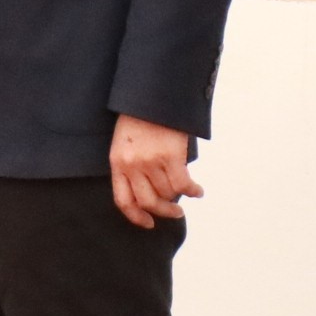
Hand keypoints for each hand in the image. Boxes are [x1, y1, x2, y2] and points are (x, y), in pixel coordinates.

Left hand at [109, 115, 201, 229]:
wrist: (152, 92)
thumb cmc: (139, 115)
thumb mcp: (125, 141)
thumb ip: (131, 165)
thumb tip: (150, 190)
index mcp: (118, 162)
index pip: (124, 200)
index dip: (137, 217)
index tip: (149, 223)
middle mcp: (133, 165)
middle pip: (149, 202)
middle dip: (164, 212)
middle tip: (175, 213)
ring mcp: (151, 161)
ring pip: (168, 193)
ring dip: (179, 196)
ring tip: (187, 192)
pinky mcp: (171, 155)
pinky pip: (183, 184)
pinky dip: (193, 190)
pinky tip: (198, 191)